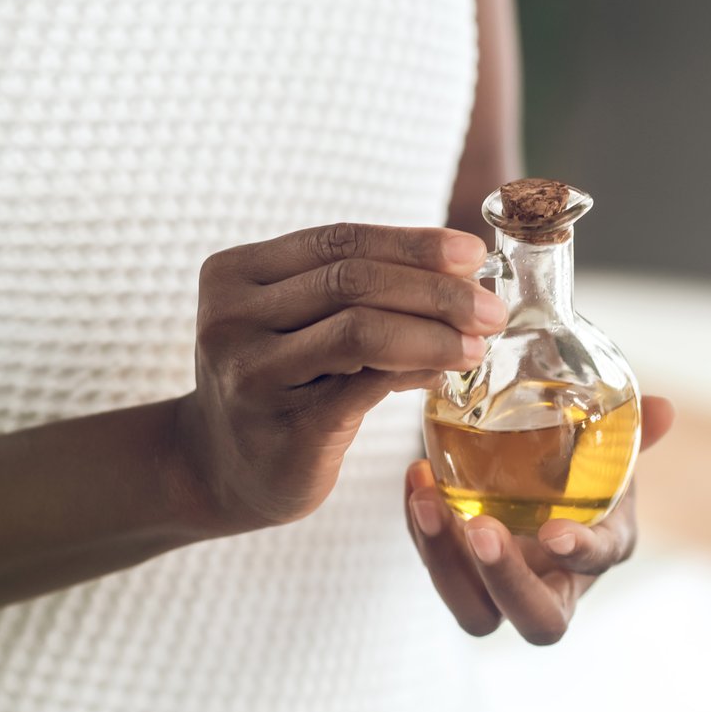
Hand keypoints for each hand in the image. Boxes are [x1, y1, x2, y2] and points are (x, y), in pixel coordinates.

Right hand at [175, 223, 507, 532]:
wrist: (220, 471)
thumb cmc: (276, 386)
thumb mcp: (297, 324)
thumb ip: (355, 295)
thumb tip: (462, 277)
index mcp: (234, 274)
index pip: (338, 239)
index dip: (412, 243)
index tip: (472, 253)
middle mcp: (231, 318)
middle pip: (353, 280)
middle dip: (435, 288)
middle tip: (490, 307)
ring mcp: (254, 375)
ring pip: (362, 329)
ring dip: (434, 331)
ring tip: (479, 342)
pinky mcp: (287, 427)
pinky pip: (367, 385)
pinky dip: (416, 370)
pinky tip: (445, 372)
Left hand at [404, 396, 675, 644]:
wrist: (532, 479)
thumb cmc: (577, 469)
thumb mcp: (602, 447)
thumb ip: (628, 430)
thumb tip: (664, 409)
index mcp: (600, 549)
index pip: (598, 563)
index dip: (581, 553)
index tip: (555, 533)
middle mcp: (555, 582)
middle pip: (537, 620)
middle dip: (506, 581)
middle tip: (481, 530)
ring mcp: (502, 586)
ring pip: (473, 608)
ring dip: (443, 557)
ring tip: (426, 499)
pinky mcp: (458, 572)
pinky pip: (438, 566)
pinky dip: (422, 528)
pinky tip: (416, 479)